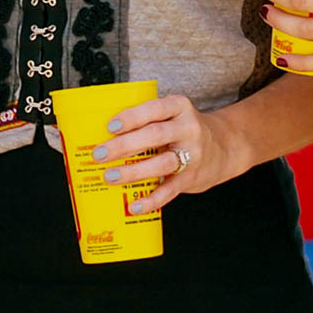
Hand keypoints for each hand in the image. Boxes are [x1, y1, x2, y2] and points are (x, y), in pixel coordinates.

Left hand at [90, 94, 249, 213]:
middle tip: (99, 154)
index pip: (154, 109)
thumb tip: (88, 134)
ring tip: (109, 177)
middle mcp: (188, 128)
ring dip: (133, 171)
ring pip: (162, 162)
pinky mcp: (192, 177)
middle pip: (155, 135)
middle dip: (124, 145)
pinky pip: (170, 189)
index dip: (132, 117)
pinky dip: (152, 199)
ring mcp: (193, 153)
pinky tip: (134, 206)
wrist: (223, 148)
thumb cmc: (180, 130)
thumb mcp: (169, 116)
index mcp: (178, 107)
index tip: (110, 126)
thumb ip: (141, 121)